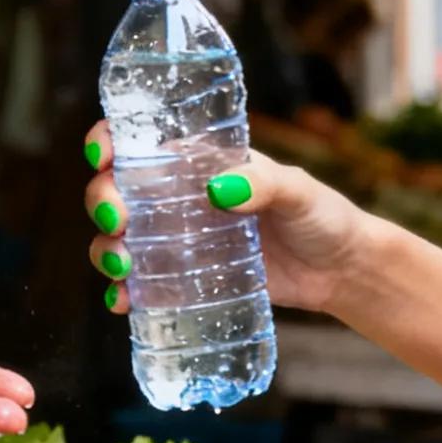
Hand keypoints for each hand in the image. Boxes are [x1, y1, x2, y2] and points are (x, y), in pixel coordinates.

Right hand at [80, 123, 371, 315]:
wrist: (341, 272)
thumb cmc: (324, 217)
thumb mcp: (299, 192)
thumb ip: (266, 184)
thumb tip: (219, 190)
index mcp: (201, 162)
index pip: (142, 141)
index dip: (109, 141)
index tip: (100, 155)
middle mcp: (180, 198)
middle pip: (118, 190)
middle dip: (102, 201)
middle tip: (115, 221)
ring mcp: (179, 240)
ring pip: (120, 239)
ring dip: (105, 250)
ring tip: (121, 268)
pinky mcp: (187, 279)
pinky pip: (142, 284)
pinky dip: (123, 292)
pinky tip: (121, 301)